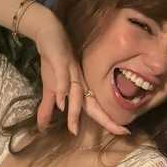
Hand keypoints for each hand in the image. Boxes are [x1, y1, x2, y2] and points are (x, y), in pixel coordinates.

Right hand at [34, 19, 128, 136]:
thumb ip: (47, 108)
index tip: (123, 133)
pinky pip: (63, 78)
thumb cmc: (54, 60)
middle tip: (122, 132)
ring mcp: (71, 71)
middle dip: (106, 119)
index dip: (107, 121)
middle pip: (92, 104)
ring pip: (76, 93)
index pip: (95, 109)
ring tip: (74, 128)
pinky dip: (62, 91)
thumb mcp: (48, 89)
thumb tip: (43, 127)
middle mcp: (79, 82)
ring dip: (75, 110)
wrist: (49, 33)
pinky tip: (62, 102)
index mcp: (80, 89)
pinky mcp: (61, 61)